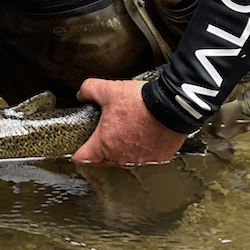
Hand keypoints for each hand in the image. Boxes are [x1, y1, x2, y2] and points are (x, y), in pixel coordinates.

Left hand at [71, 77, 185, 165]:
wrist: (172, 107)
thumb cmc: (140, 102)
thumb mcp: (107, 89)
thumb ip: (88, 90)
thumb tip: (82, 94)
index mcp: (103, 145)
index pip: (81, 158)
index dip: (78, 150)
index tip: (80, 144)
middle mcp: (121, 158)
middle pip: (102, 159)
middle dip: (101, 146)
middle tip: (105, 131)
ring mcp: (140, 160)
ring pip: (124, 158)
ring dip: (123, 147)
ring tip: (127, 130)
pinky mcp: (158, 158)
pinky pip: (145, 156)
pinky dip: (143, 147)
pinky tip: (145, 133)